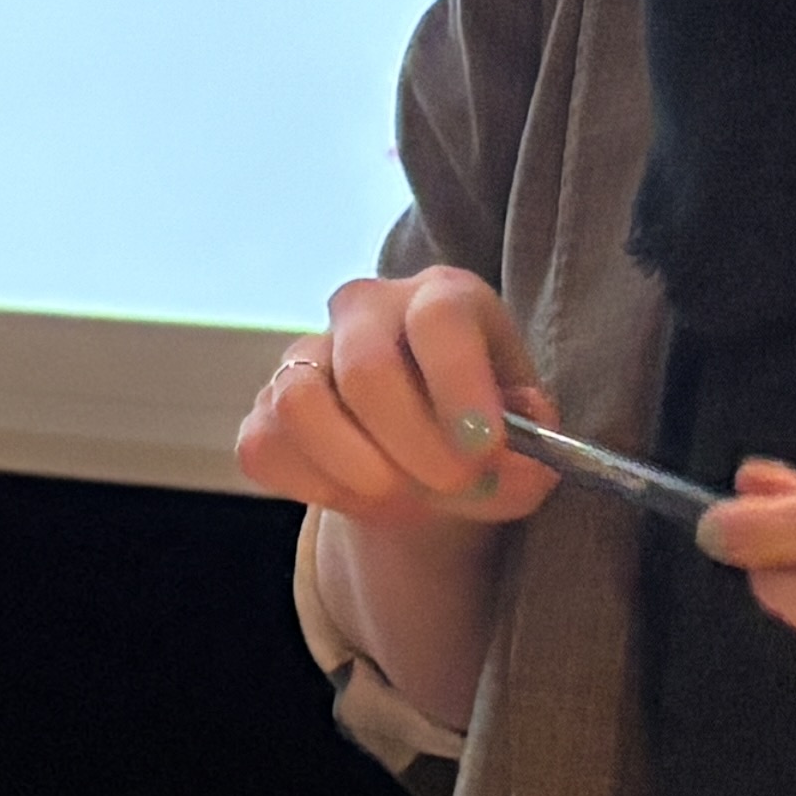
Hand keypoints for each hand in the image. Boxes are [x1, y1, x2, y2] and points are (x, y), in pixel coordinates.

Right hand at [238, 265, 558, 539]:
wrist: (426, 462)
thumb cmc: (481, 435)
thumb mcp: (527, 439)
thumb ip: (531, 452)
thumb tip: (511, 462)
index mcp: (441, 297)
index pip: (439, 318)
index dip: (460, 384)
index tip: (484, 448)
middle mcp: (365, 309)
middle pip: (367, 369)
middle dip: (414, 445)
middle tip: (453, 487)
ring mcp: (305, 356)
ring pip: (300, 405)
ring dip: (361, 471)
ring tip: (404, 498)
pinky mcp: (265, 409)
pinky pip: (266, 447)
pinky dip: (319, 488)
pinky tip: (359, 495)